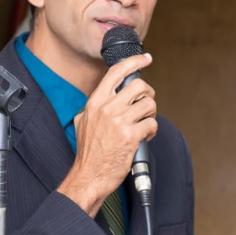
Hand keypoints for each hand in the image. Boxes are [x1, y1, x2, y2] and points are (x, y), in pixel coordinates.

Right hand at [58, 52, 156, 215]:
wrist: (88, 176)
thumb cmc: (88, 153)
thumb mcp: (82, 123)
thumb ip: (93, 108)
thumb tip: (105, 96)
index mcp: (95, 102)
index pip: (116, 71)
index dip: (134, 61)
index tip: (145, 58)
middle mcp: (107, 108)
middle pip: (139, 86)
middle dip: (148, 94)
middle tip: (146, 104)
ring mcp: (119, 121)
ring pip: (149, 104)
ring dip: (151, 114)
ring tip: (144, 123)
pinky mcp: (131, 136)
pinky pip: (152, 123)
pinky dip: (152, 130)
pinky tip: (145, 136)